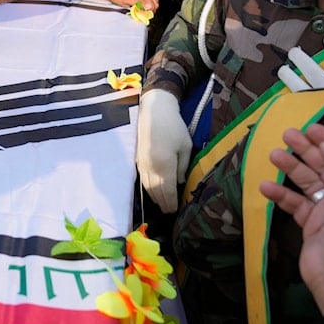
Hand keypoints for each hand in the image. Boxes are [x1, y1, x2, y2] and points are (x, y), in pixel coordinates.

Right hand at [136, 89, 191, 212]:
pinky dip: (148, 188)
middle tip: (169, 212)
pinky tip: (154, 191)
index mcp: (165, 165)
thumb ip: (183, 167)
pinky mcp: (138, 160)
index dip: (171, 202)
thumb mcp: (185, 146)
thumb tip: (179, 182)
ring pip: (147, 187)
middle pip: (156, 192)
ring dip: (155, 198)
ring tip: (162, 205)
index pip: (168, 190)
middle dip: (163, 203)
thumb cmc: (174, 127)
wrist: (154, 111)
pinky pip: (143, 179)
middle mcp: (151, 167)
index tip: (175, 211)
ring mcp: (142, 164)